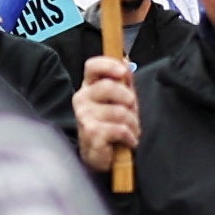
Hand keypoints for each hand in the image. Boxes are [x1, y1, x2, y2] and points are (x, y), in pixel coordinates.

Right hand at [71, 53, 140, 174]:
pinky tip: (128, 141)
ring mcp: (84, 116)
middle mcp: (82, 98)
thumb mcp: (121, 100)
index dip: (108, 65)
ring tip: (131, 131)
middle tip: (132, 112)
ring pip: (119, 111)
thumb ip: (124, 81)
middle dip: (129, 100)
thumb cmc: (112, 124)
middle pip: (108, 86)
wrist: (103, 155)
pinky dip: (130, 137)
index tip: (123, 72)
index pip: (92, 66)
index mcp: (89, 86)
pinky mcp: (91, 132)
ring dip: (132, 123)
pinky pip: (120, 129)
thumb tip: (126, 59)